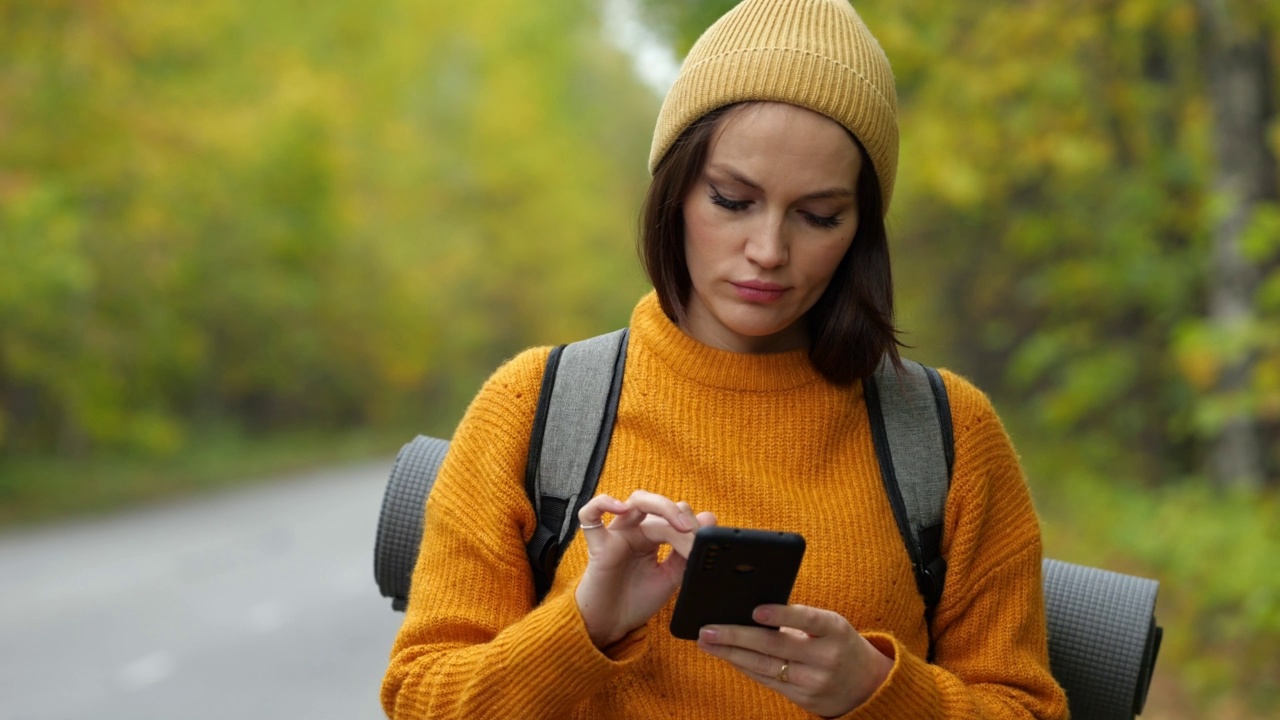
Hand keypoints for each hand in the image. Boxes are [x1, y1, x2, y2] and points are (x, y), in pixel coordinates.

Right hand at [574, 490, 715, 646]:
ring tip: (679, 525)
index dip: (693, 528)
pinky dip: (603, 503)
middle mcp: (635, 529)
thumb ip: (687, 551)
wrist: (612, 626)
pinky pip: (590, 515)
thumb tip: (709, 518)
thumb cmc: (636, 601)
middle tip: (695, 536)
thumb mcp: (671, 577)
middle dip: (682, 518)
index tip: (706, 547)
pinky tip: (621, 509)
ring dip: (662, 506)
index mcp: (653, 536)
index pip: (676, 518)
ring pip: (636, 501)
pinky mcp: (598, 545)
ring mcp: (616, 534)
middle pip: (661, 505)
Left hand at [696, 604, 893, 717]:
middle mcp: (825, 657)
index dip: (781, 615)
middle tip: (708, 629)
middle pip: (775, 646)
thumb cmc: (839, 642)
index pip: (806, 619)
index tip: (755, 610)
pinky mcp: (804, 699)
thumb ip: (798, 619)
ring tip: (707, 642)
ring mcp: (814, 681)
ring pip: (765, 667)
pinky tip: (726, 656)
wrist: (868, 684)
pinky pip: (767, 681)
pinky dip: (744, 667)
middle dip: (736, 637)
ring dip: (731, 654)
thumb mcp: (831, 624)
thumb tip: (750, 611)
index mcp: (834, 629)